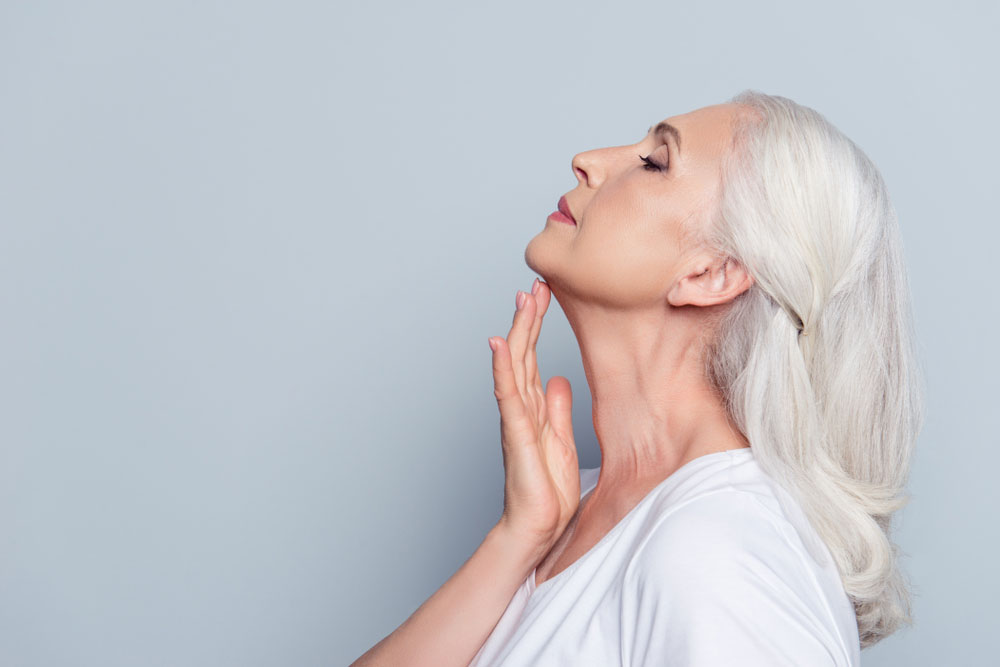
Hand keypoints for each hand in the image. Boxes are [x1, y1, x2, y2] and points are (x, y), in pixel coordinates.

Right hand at [488, 278, 578, 554]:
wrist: (536, 527)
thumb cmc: (546, 492)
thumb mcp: (561, 441)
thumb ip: (558, 410)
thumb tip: (559, 380)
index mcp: (534, 409)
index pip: (534, 358)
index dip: (537, 326)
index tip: (544, 295)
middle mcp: (521, 408)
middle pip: (523, 354)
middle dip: (528, 318)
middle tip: (535, 285)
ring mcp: (516, 419)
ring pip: (515, 366)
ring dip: (519, 332)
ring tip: (523, 300)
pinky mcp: (516, 434)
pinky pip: (508, 395)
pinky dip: (503, 368)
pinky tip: (501, 344)